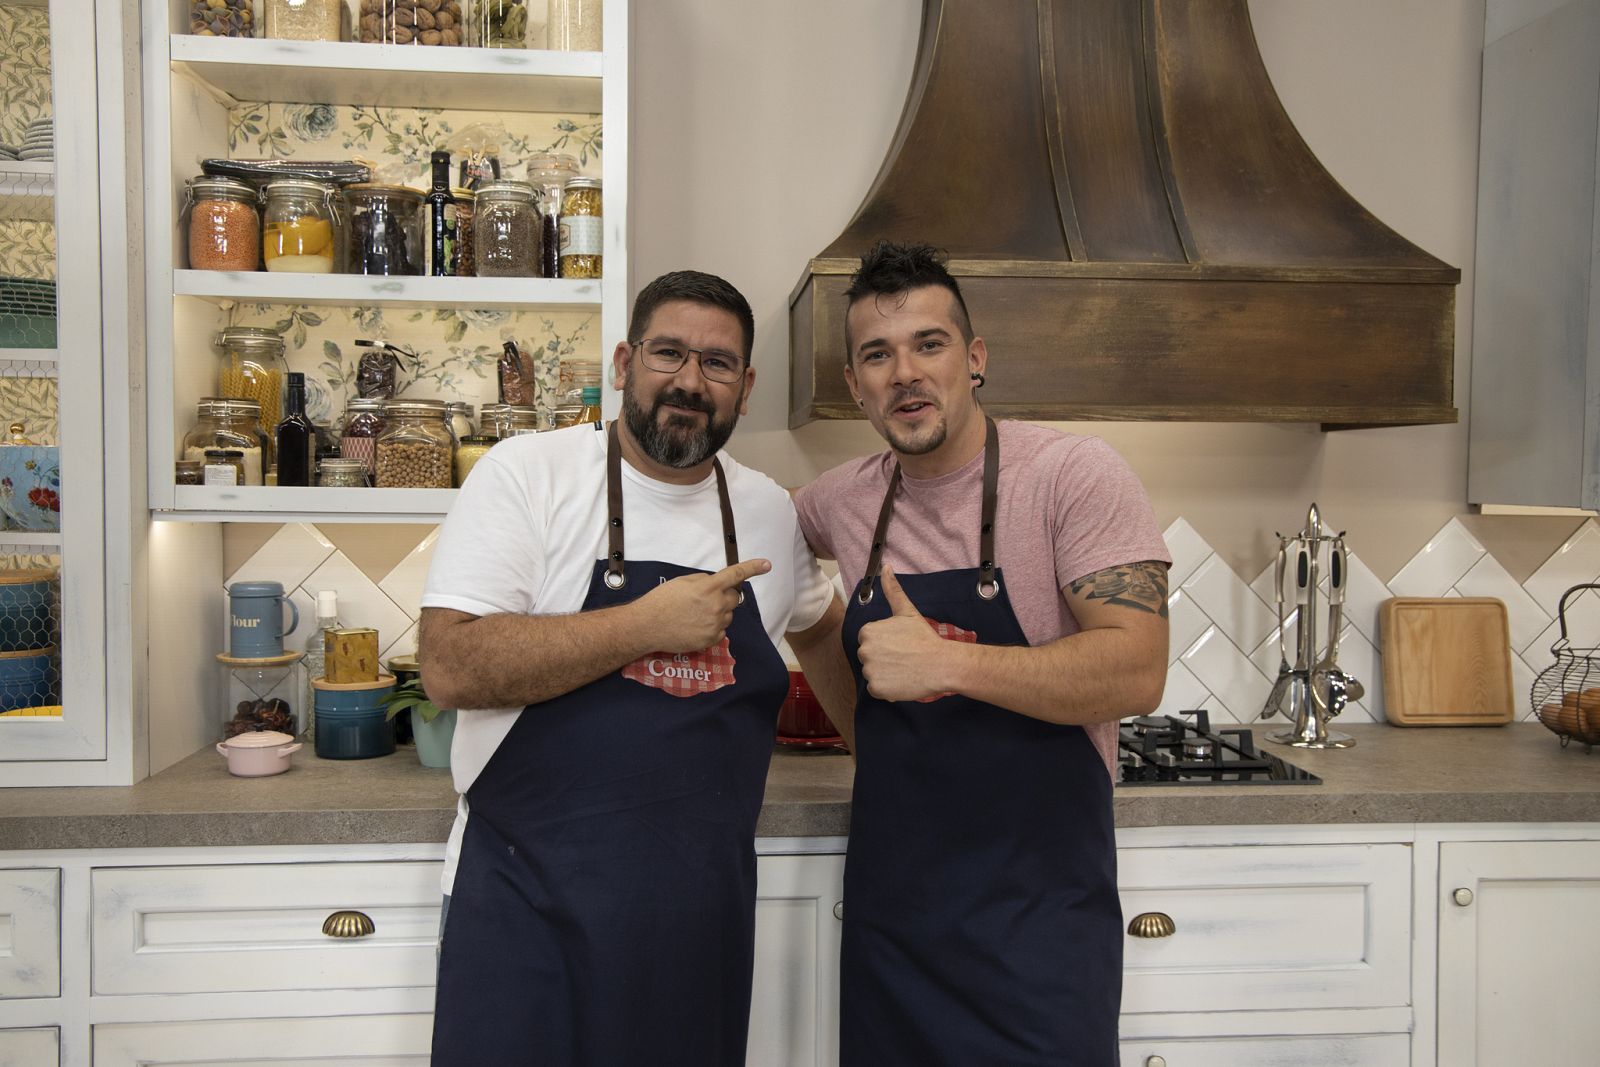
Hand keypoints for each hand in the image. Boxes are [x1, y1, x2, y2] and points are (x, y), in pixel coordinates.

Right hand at [634, 558, 770, 652]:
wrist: (648, 626)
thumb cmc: (662, 601)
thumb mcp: (683, 582)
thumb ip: (704, 581)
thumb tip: (717, 584)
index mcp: (708, 587)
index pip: (736, 574)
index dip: (753, 568)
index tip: (767, 564)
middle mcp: (716, 605)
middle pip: (735, 597)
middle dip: (726, 596)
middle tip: (707, 599)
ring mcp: (715, 624)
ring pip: (728, 615)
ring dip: (719, 612)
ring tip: (696, 615)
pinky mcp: (712, 639)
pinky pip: (721, 630)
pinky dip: (713, 627)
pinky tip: (695, 626)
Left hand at [857, 566, 955, 701]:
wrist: (940, 664)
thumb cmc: (924, 637)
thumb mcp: (906, 611)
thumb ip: (892, 590)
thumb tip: (886, 567)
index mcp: (868, 632)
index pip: (869, 641)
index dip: (885, 644)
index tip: (900, 645)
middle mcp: (864, 650)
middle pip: (869, 657)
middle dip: (883, 658)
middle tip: (903, 657)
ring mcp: (869, 670)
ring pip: (872, 673)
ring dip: (885, 674)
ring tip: (904, 669)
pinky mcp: (877, 689)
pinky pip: (877, 689)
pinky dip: (887, 688)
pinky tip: (902, 680)